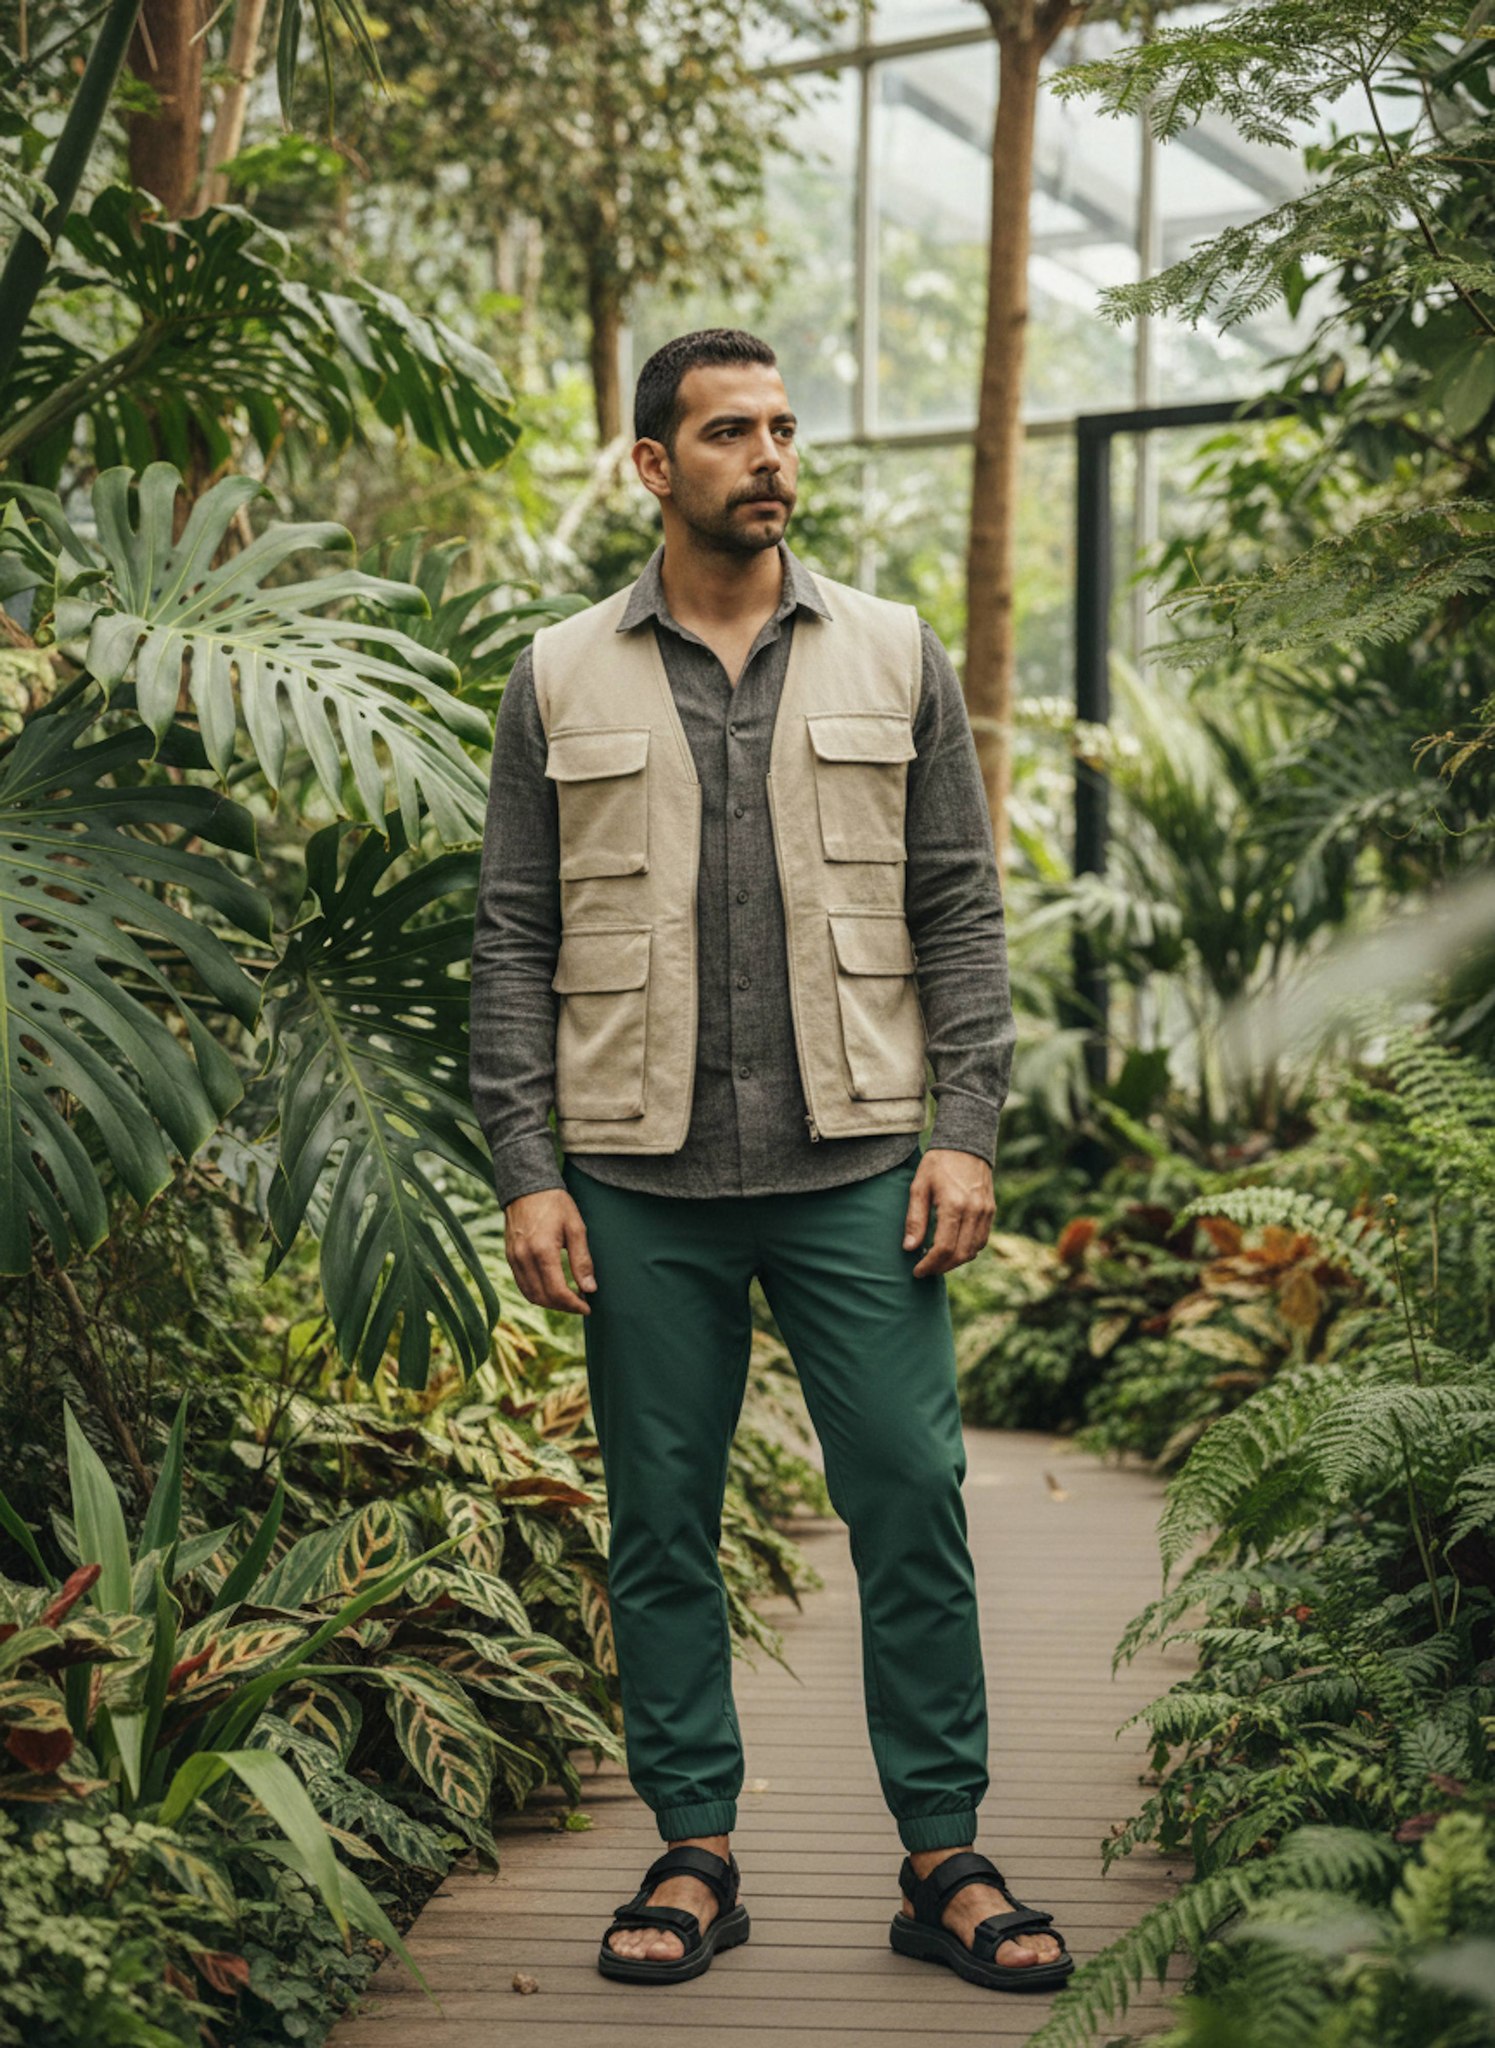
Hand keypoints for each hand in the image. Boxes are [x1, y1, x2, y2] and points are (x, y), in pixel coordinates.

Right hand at [504, 1188, 597, 1313]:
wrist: (527, 1187)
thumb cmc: (556, 1204)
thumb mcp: (576, 1228)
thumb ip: (582, 1260)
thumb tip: (590, 1289)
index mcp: (542, 1250)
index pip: (557, 1291)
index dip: (574, 1305)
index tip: (587, 1308)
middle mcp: (524, 1258)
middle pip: (543, 1297)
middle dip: (563, 1307)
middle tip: (580, 1304)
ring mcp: (513, 1258)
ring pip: (530, 1294)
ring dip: (549, 1303)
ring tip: (568, 1299)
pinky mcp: (509, 1256)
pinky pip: (522, 1284)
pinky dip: (537, 1293)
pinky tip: (551, 1289)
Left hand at [902, 1148, 994, 1276]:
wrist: (965, 1145)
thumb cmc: (937, 1164)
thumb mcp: (919, 1187)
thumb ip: (914, 1219)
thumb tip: (910, 1248)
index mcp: (953, 1204)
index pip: (943, 1247)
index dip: (929, 1264)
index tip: (917, 1271)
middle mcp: (973, 1211)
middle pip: (960, 1254)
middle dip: (941, 1267)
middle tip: (926, 1270)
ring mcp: (986, 1212)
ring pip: (973, 1251)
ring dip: (955, 1262)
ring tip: (937, 1261)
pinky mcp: (991, 1211)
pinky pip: (982, 1240)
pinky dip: (968, 1250)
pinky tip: (953, 1249)